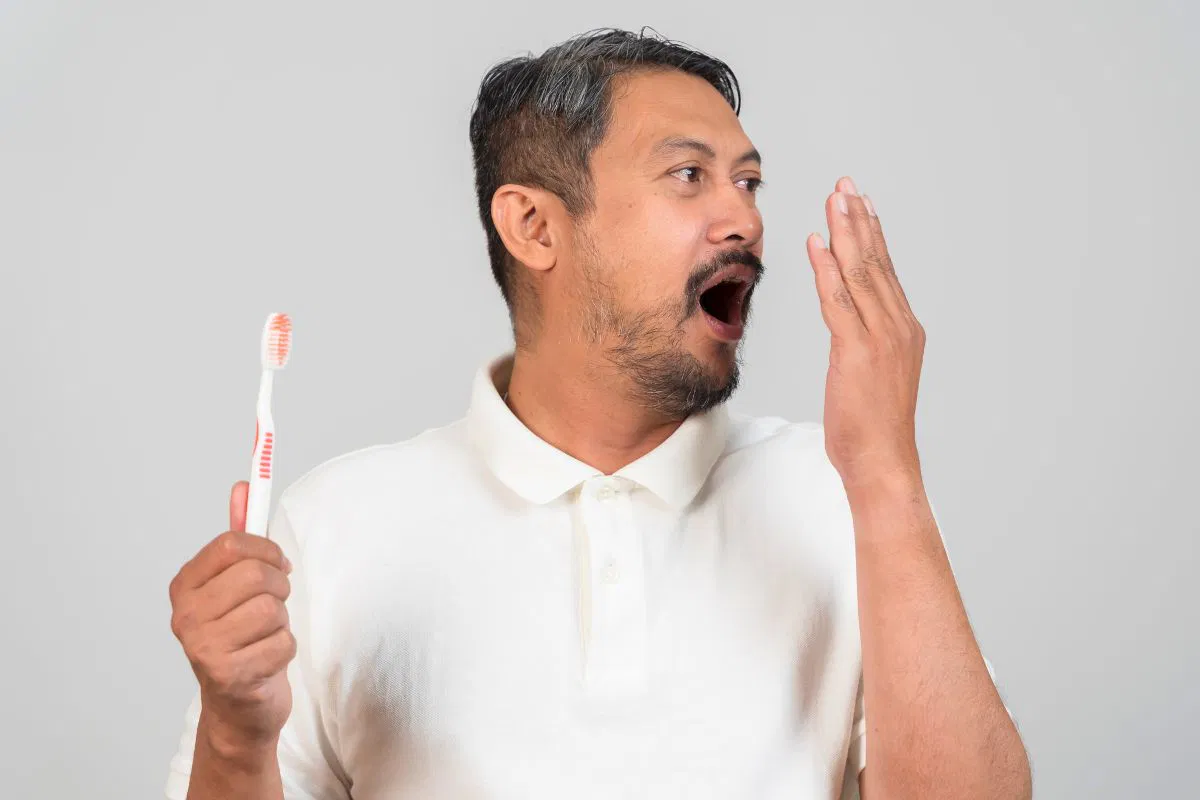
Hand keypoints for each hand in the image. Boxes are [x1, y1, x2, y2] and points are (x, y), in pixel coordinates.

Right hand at [169, 481, 295, 751]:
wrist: (238, 707)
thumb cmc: (241, 636)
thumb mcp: (236, 584)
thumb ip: (240, 537)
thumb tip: (244, 487)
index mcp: (185, 587)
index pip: (230, 545)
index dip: (265, 549)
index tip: (276, 561)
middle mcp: (185, 616)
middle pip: (255, 575)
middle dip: (279, 586)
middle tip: (275, 602)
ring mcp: (203, 648)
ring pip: (271, 608)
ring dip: (281, 622)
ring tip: (265, 635)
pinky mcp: (229, 675)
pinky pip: (282, 642)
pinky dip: (285, 650)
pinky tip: (267, 661)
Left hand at [806, 176, 923, 488]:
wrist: (883, 462)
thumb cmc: (873, 428)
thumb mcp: (873, 376)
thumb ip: (865, 343)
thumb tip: (850, 326)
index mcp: (904, 329)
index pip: (885, 270)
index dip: (871, 233)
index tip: (860, 202)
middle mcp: (898, 326)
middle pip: (876, 261)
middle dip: (859, 219)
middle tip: (846, 184)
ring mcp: (880, 337)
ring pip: (861, 273)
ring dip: (846, 231)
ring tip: (835, 199)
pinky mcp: (857, 351)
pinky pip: (839, 300)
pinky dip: (827, 268)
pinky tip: (818, 242)